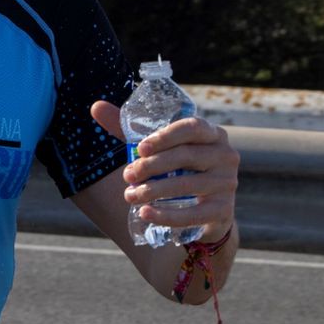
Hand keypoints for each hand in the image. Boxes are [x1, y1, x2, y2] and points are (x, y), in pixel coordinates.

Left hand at [90, 100, 239, 239]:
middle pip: (186, 156)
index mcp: (212, 134)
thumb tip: (96, 107)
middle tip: (127, 176)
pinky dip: (167, 215)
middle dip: (152, 166)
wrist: (204, 210)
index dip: (166, 136)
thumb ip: (127, 129)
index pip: (192, 127)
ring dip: (155, 191)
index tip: (139, 148)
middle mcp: (225, 155)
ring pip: (187, 185)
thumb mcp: (156, 148)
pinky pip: (194, 214)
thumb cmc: (177, 169)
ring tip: (130, 196)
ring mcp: (228, 183)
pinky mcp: (224, 210)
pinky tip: (145, 214)